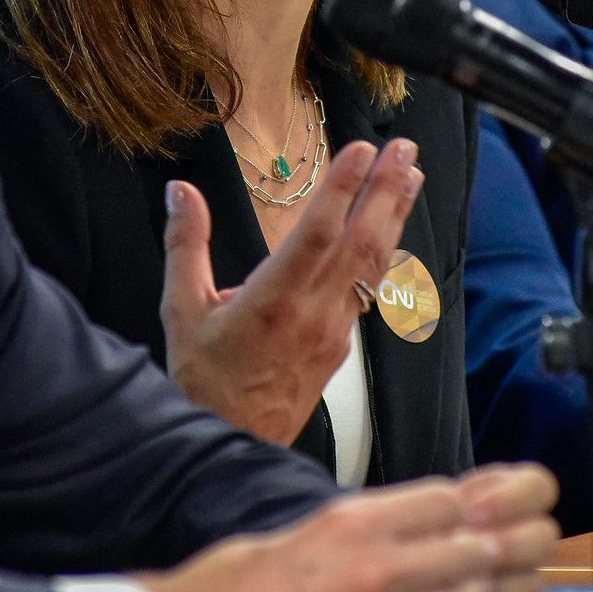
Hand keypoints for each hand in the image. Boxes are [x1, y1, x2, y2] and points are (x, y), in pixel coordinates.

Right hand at [145, 466, 558, 591]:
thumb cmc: (231, 590)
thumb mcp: (301, 532)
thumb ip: (360, 528)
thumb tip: (415, 525)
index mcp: (347, 524)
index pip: (445, 500)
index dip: (477, 500)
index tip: (496, 499)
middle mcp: (368, 571)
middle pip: (469, 549)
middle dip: (498, 544)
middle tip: (518, 540)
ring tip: (498, 583)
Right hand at [161, 138, 424, 442]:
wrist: (232, 443)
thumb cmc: (205, 380)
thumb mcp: (181, 311)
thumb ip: (186, 246)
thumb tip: (181, 191)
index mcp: (271, 300)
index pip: (315, 233)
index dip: (341, 189)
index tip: (362, 150)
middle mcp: (311, 312)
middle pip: (359, 242)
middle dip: (385, 190)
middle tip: (404, 149)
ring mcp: (333, 329)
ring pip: (372, 264)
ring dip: (394, 216)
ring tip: (411, 175)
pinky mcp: (340, 344)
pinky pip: (369, 288)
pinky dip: (384, 251)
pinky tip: (391, 230)